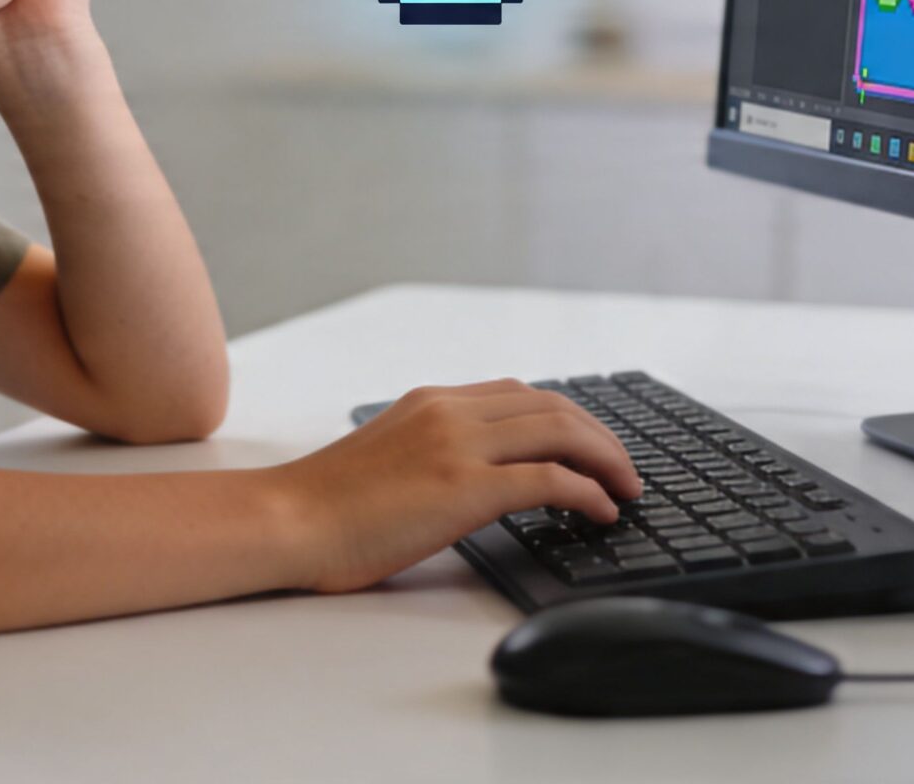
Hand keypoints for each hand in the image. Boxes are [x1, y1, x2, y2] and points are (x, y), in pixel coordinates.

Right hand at [265, 381, 641, 594]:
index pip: (518, 394)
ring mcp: (458, 444)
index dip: (566, 418)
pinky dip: (590, 491)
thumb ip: (428, 451)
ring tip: (625, 489)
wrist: (288, 520)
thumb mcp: (384, 455)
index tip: (587, 445)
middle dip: (600, 437)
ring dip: (606, 459)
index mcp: (429, 401)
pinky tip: (602, 511)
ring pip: (562, 431)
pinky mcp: (465, 485)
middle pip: (553, 406)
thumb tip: (467, 480)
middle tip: (624, 470)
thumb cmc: (325, 507)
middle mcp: (449, 410)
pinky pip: (552, 479)